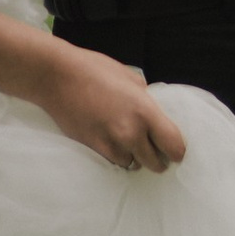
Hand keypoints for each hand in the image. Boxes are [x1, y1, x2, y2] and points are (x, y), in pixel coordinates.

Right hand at [43, 43, 186, 174]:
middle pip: (157, 164)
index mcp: (145, 111)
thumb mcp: (130, 77)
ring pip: (134, 165)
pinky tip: (112, 142)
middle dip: (158, 157)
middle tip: (153, 147)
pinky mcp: (94, 149)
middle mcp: (131, 133)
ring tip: (129, 142)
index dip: (177, 150)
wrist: (56, 77)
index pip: (174, 146)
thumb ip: (146, 99)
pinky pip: (114, 163)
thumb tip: (154, 113)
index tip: (174, 149)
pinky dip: (117, 156)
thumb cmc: (94, 69)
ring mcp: (111, 144)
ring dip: (135, 157)